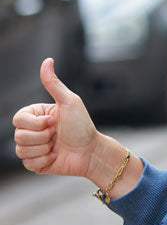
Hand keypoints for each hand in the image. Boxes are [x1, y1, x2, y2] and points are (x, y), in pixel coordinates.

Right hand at [13, 58, 99, 178]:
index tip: (53, 122)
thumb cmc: (82, 126)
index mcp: (35, 116)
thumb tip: (47, 60)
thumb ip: (54, 83)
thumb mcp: (69, 101)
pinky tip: (55, 156)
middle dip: (42, 137)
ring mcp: (33, 148)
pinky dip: (43, 161)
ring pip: (21, 150)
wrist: (91, 151)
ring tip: (56, 146)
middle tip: (57, 134)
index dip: (36, 123)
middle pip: (18, 135)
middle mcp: (32, 131)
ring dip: (43, 149)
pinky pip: (28, 164)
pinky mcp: (36, 164)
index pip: (18, 119)